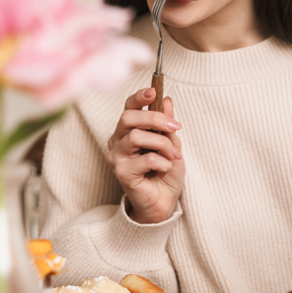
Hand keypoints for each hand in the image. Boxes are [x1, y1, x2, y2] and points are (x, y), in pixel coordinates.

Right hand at [106, 87, 184, 223]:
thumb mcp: (172, 143)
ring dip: (161, 143)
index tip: (153, 91)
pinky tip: (166, 167)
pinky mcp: (121, 173)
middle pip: (128, 118)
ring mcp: (116, 157)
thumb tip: (167, 100)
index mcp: (128, 130)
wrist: (164, 200)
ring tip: (173, 154)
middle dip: (154, 118)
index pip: (128, 107)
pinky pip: (144, 159)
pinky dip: (162, 161)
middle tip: (175, 127)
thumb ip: (166, 123)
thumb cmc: (165, 171)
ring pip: (136, 137)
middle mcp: (117, 141)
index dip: (138, 97)